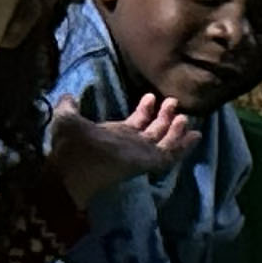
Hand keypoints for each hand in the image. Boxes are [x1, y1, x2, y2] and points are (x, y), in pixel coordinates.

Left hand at [47, 88, 196, 207]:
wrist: (73, 166)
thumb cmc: (69, 145)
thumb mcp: (66, 119)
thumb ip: (68, 107)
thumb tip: (67, 96)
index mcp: (114, 136)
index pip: (136, 122)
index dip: (144, 110)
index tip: (150, 96)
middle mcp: (131, 145)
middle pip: (154, 130)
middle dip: (164, 116)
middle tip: (172, 100)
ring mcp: (141, 153)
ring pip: (165, 141)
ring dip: (176, 129)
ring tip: (184, 115)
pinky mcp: (149, 161)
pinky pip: (170, 153)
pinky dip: (182, 145)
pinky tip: (195, 135)